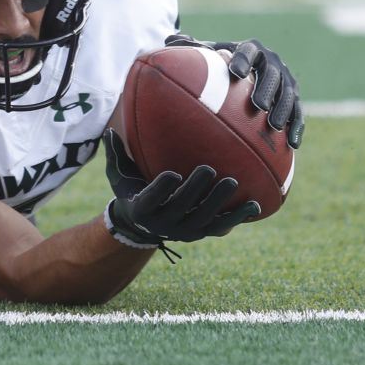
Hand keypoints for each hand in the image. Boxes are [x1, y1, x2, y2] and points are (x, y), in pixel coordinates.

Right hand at [106, 164, 259, 245]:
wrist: (142, 225)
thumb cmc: (131, 191)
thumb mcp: (118, 175)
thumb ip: (115, 154)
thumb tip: (109, 130)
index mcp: (141, 208)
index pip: (151, 200)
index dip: (162, 190)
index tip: (173, 174)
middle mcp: (162, 224)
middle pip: (181, 208)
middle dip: (195, 191)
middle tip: (208, 169)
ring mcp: (183, 232)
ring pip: (203, 220)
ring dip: (218, 203)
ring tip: (232, 183)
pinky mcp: (200, 234)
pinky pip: (220, 228)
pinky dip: (237, 217)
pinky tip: (255, 205)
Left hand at [164, 34, 304, 148]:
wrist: (249, 70)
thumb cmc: (223, 64)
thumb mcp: (210, 55)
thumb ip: (193, 49)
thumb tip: (168, 41)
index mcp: (251, 48)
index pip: (248, 51)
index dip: (242, 60)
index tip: (234, 73)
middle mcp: (272, 62)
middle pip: (272, 74)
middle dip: (266, 88)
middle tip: (256, 105)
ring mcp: (286, 81)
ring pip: (288, 94)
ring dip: (283, 109)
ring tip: (273, 125)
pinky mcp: (294, 98)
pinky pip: (298, 114)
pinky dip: (296, 127)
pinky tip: (292, 144)